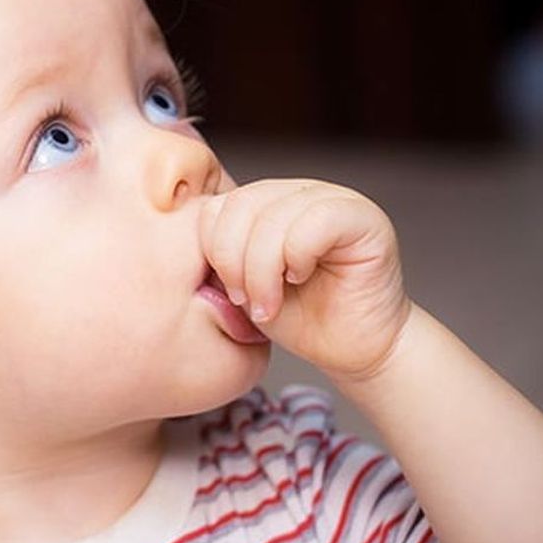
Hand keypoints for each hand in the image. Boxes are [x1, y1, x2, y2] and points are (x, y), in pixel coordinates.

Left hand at [198, 179, 411, 379]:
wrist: (353, 350)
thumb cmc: (298, 318)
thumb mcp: (242, 284)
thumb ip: (220, 255)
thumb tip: (180, 238)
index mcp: (266, 203)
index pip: (217, 204)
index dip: (212, 249)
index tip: (226, 292)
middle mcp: (299, 192)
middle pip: (240, 206)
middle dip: (233, 262)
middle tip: (245, 301)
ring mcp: (333, 198)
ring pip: (273, 216)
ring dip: (261, 270)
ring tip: (269, 303)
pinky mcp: (363, 218)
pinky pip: (314, 222)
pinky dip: (295, 257)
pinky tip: (299, 279)